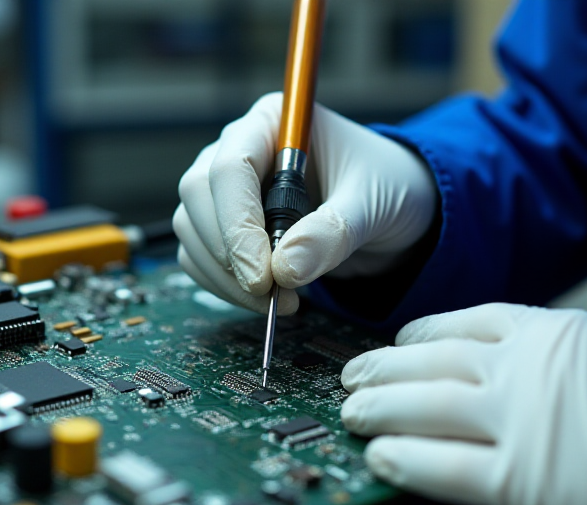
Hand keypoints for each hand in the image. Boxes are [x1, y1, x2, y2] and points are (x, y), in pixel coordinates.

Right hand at [174, 93, 436, 314]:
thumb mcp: (373, 204)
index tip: (260, 275)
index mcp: (274, 122)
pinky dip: (225, 285)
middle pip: (199, 195)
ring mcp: (226, 188)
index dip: (238, 223)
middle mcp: (240, 147)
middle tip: (269, 294)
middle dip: (228, 252)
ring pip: (192, 229)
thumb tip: (285, 269)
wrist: (394, 211)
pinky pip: (201, 256)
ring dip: (224, 276)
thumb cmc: (388, 187)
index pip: (232, 167)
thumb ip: (333, 231)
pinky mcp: (225, 225)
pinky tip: (271, 297)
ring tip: (281, 300)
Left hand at [340, 303, 586, 504]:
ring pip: (426, 406)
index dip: (424, 332)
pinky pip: (445, 466)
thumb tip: (531, 369)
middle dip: (386, 367)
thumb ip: (565, 355)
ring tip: (350, 411)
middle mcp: (522, 367)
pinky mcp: (516, 477)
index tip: (400, 340)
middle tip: (352, 374)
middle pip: (432, 360)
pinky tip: (380, 455)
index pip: (470, 321)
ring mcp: (515, 420)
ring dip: (381, 408)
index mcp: (552, 330)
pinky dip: (407, 459)